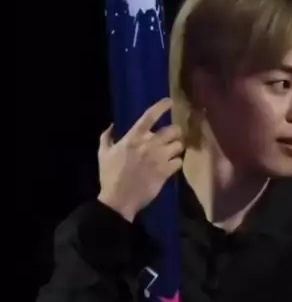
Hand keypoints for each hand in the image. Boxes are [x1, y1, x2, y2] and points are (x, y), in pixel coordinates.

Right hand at [98, 99, 182, 222]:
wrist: (119, 199)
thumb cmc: (109, 176)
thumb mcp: (103, 154)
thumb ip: (107, 137)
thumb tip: (112, 125)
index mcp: (133, 137)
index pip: (150, 116)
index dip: (162, 106)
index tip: (170, 102)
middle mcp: (149, 144)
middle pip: (173, 130)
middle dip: (175, 133)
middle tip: (172, 138)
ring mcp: (159, 158)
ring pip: (179, 145)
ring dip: (177, 148)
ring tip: (172, 152)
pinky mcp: (166, 172)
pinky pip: (179, 162)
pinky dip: (177, 163)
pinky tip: (171, 166)